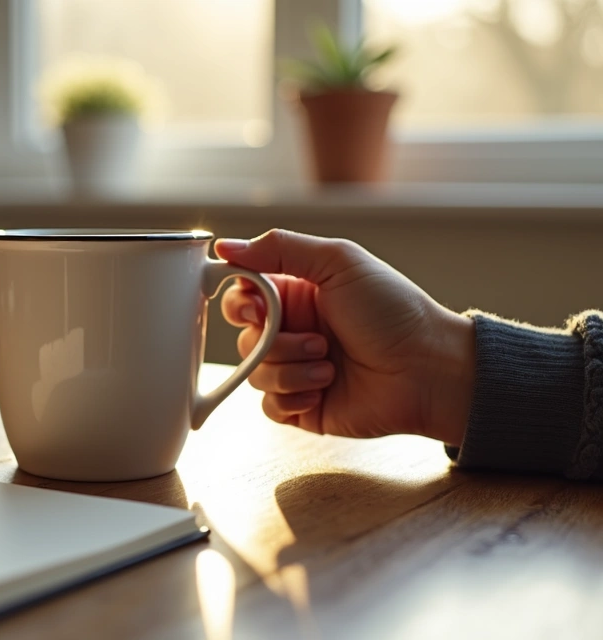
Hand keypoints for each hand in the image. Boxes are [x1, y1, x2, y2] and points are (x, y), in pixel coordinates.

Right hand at [216, 229, 474, 445]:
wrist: (428, 369)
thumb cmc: (394, 311)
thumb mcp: (339, 262)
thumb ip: (281, 247)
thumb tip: (227, 246)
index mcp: (297, 295)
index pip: (242, 295)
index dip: (240, 302)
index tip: (257, 307)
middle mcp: (293, 332)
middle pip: (244, 337)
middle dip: (273, 340)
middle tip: (313, 338)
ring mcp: (297, 369)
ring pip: (255, 373)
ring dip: (291, 368)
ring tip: (330, 364)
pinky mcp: (303, 406)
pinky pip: (269, 406)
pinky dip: (292, 397)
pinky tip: (323, 388)